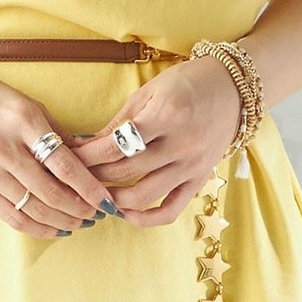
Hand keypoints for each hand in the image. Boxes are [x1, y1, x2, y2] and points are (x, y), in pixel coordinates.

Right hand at [0, 53, 113, 238]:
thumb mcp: (25, 103)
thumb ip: (54, 131)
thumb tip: (86, 157)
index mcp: (24, 121)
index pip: (66, 164)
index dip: (90, 187)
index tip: (107, 199)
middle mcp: (5, 148)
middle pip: (52, 192)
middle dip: (81, 208)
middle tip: (98, 214)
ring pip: (33, 208)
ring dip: (62, 220)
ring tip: (80, 223)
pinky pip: (9, 215)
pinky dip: (35, 226)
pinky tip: (53, 228)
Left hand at [70, 56, 241, 226]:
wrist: (233, 88)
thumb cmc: (186, 82)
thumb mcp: (149, 92)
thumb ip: (119, 122)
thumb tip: (86, 145)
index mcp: (166, 115)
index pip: (116, 145)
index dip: (87, 155)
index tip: (68, 157)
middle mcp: (181, 144)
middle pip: (126, 171)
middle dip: (93, 176)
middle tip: (73, 176)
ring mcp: (192, 165)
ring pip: (144, 195)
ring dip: (113, 199)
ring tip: (94, 193)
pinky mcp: (200, 179)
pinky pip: (172, 209)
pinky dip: (147, 218)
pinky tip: (126, 215)